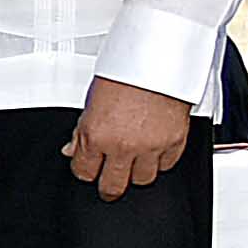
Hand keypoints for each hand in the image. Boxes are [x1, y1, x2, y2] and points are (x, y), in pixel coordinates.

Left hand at [64, 76, 197, 200]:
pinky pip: (166, 166)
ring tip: (133, 162)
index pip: (84, 172)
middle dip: (108, 187)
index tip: (88, 169)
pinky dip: (160, 161)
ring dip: (136, 173)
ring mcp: (150, 147)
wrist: (158, 60)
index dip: (85, 171)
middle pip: (113, 186)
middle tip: (109, 184)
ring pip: (142, 180)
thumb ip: (82, 130)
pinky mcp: (174, 143)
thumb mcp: (91, 100)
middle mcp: (122, 145)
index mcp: (96, 135)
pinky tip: (153, 151)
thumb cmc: (124, 72)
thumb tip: (72, 150)